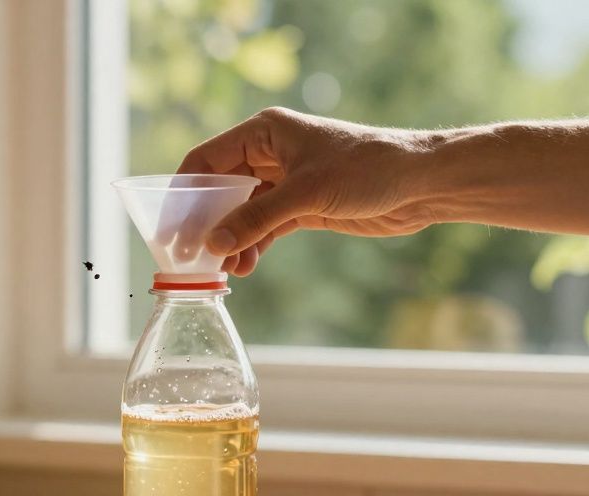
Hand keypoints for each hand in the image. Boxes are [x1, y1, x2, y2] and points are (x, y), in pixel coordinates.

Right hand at [178, 107, 436, 275]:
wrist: (420, 183)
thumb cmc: (367, 168)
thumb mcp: (306, 194)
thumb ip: (257, 219)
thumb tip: (213, 243)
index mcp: (264, 132)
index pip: (206, 160)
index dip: (183, 193)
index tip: (169, 227)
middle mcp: (269, 154)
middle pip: (219, 189)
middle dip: (204, 223)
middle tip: (187, 257)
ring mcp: (285, 182)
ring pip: (241, 213)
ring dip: (229, 241)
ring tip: (222, 270)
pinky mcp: (302, 208)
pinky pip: (264, 228)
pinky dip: (252, 247)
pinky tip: (244, 268)